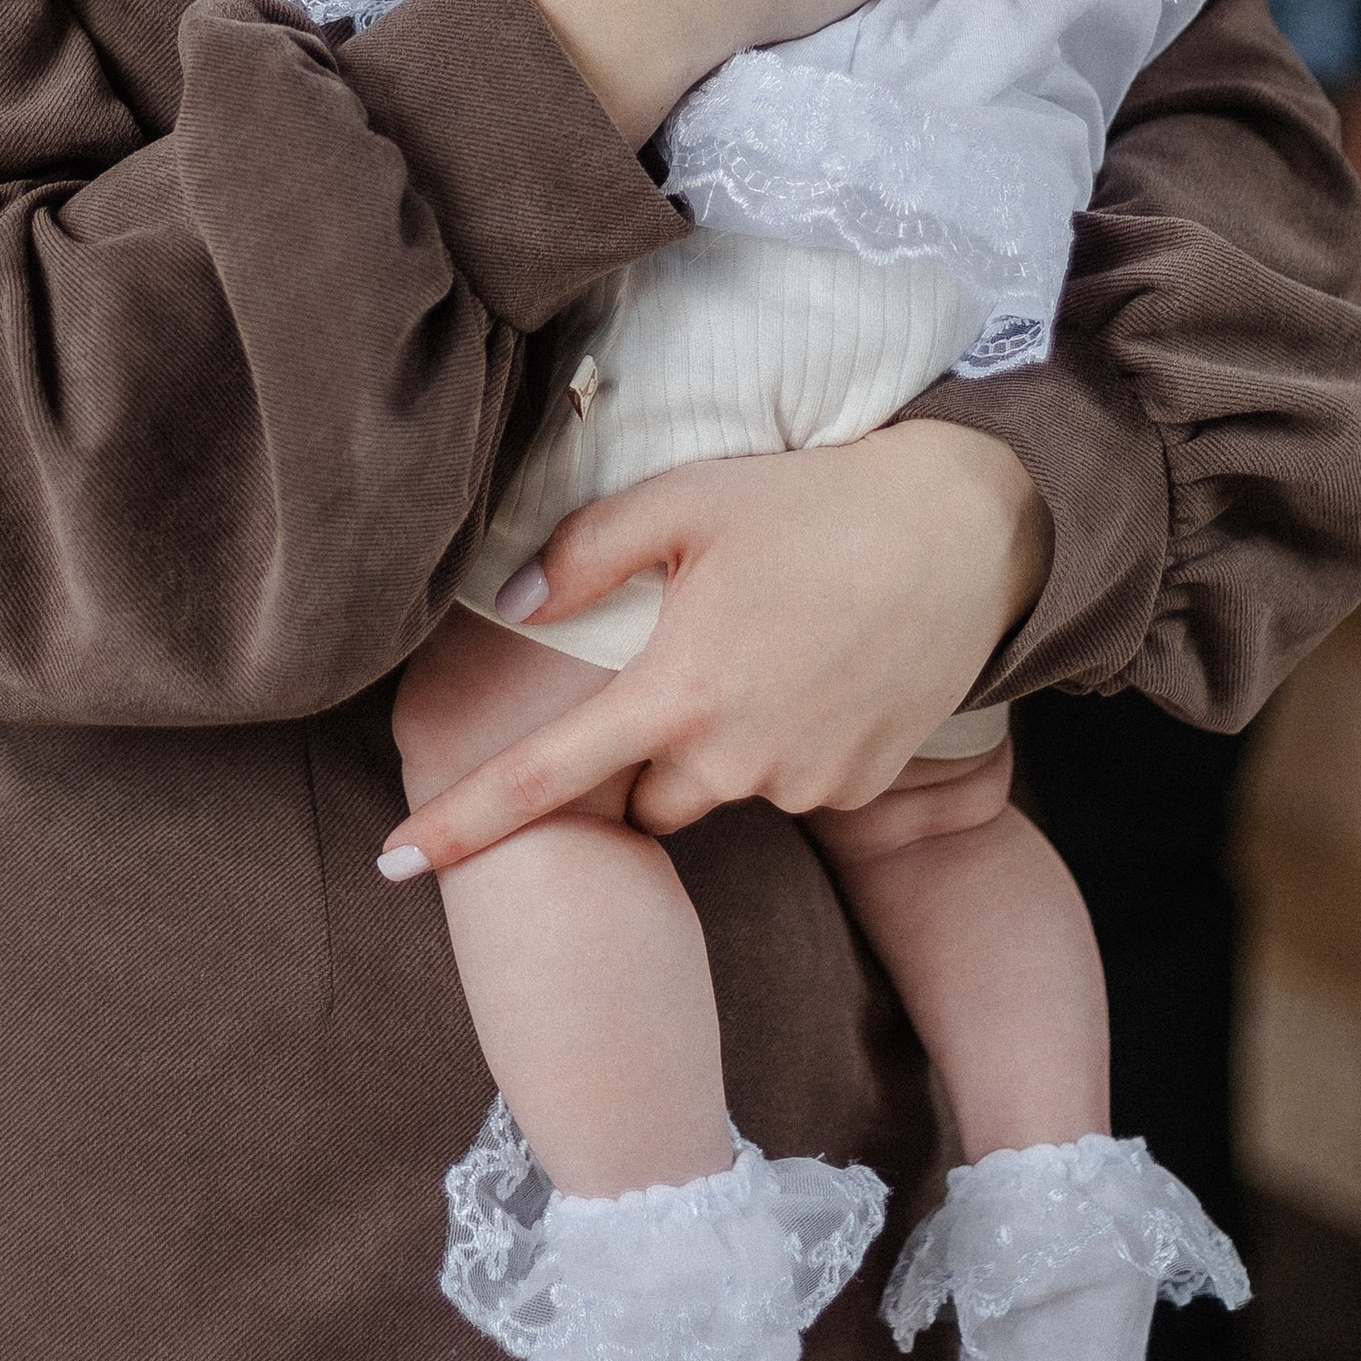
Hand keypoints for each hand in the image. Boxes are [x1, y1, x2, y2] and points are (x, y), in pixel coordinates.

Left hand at [378, 423, 1050, 874]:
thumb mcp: (686, 499)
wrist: (967, 532)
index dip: (463, 821)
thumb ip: (584, 555)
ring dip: (724, 741)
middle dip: (646, 753)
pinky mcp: (860, 789)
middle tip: (689, 661)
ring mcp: (804, 782)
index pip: (544, 776)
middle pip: (647, 798)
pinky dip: (791, 741)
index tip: (392, 862)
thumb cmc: (813, 502)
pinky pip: (794, 782)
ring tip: (772, 644)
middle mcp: (735, 757)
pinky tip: (824, 666)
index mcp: (676, 690)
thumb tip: (513, 605)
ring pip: (722, 788)